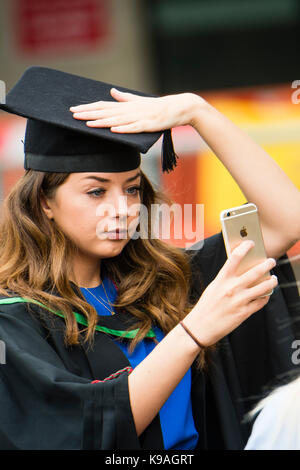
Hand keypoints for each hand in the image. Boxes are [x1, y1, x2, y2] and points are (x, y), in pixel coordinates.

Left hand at [70, 88, 203, 132]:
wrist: (179, 108)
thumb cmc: (158, 106)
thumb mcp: (139, 101)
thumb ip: (124, 98)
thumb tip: (112, 92)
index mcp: (126, 106)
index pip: (103, 106)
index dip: (88, 108)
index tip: (73, 110)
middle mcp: (130, 110)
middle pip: (106, 112)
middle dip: (88, 114)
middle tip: (72, 115)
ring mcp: (139, 118)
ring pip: (116, 120)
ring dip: (101, 122)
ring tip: (87, 124)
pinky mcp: (148, 125)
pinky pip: (133, 128)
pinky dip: (123, 129)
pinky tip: (113, 130)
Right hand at [184, 240, 277, 346]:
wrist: (200, 327)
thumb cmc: (205, 307)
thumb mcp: (213, 288)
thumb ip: (226, 279)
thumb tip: (241, 271)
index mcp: (222, 280)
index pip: (235, 258)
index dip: (245, 247)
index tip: (251, 243)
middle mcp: (232, 288)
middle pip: (255, 271)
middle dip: (267, 264)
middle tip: (271, 261)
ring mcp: (240, 301)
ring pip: (264, 287)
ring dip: (271, 281)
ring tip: (273, 279)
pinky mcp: (244, 313)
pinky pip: (261, 302)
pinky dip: (266, 297)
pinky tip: (266, 295)